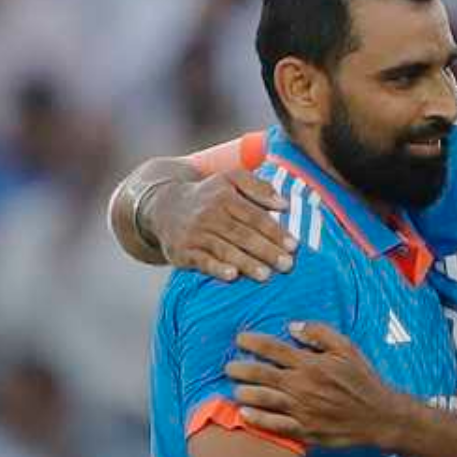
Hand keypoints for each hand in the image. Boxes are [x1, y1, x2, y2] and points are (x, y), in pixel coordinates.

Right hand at [153, 168, 296, 282]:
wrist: (163, 205)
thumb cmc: (209, 195)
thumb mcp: (231, 179)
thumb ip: (259, 187)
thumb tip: (285, 204)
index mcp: (225, 196)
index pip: (254, 216)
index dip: (275, 231)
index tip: (294, 246)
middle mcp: (209, 214)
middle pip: (242, 234)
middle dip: (266, 250)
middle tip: (287, 265)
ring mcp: (195, 234)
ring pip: (225, 249)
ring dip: (246, 263)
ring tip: (266, 276)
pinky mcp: (182, 251)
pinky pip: (201, 261)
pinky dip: (216, 268)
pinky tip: (232, 276)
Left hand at [229, 322, 404, 448]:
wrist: (379, 416)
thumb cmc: (363, 380)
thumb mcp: (348, 348)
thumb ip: (320, 333)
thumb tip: (292, 326)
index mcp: (311, 363)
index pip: (273, 348)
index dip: (252, 341)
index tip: (239, 339)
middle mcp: (302, 386)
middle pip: (261, 374)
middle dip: (239, 368)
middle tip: (229, 366)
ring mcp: (301, 410)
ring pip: (263, 399)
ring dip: (244, 393)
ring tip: (235, 389)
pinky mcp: (304, 430)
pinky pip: (275, 425)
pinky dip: (257, 420)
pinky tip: (244, 415)